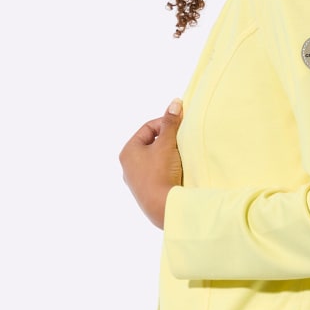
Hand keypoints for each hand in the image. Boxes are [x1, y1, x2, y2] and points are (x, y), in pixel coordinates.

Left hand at [119, 98, 182, 228]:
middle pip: (151, 144)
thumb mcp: (167, 144)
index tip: (181, 126)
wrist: (163, 206)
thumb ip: (171, 123)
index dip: (166, 124)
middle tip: (181, 142)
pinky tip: (177, 172)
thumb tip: (175, 102)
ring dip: (168, 156)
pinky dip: (167, 170)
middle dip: (167, 141)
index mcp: (128, 151)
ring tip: (181, 157)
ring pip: (154, 160)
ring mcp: (135, 181)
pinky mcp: (145, 192)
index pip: (149, 128)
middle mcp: (127, 166)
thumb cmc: (160, 172)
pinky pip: (157, 174)